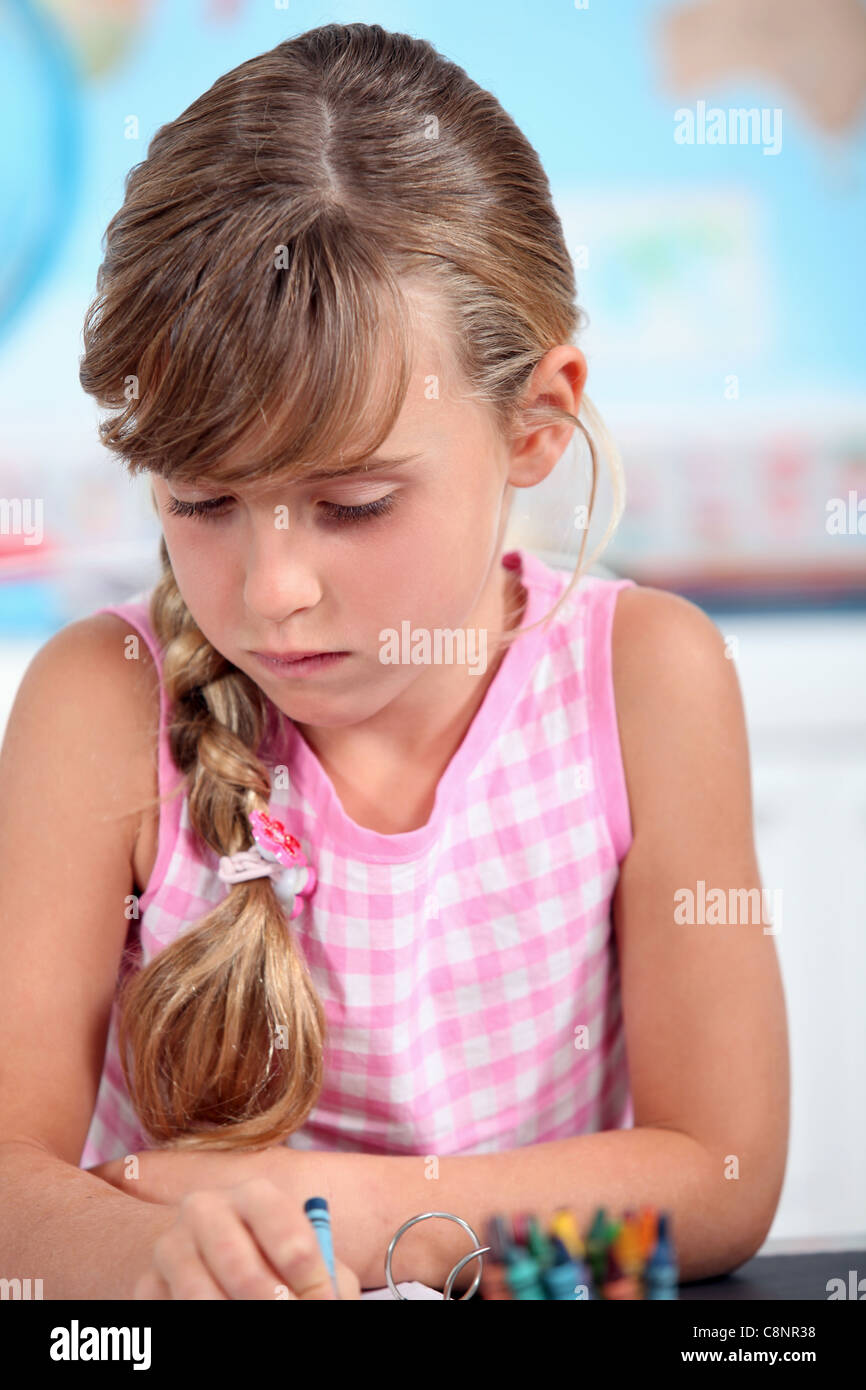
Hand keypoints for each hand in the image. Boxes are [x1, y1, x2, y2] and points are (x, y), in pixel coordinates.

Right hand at [132, 1177, 360, 1299]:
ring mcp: (170, 1245)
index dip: (308, 1271)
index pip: (282, 1224)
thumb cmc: (270, 1256)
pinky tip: (218, 1320)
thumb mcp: (300, 1256)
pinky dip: (197, 1321)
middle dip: (270, 1300)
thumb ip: (324, 1277)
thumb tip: (331, 1302)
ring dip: (230, 1314)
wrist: (203, 1250)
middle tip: (287, 1315)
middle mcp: (205, 1209)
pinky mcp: (146, 1283)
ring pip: (199, 1295)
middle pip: (237, 1263)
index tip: (322, 1299)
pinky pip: (170, 1310)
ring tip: (255, 1324)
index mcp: (253, 1195)